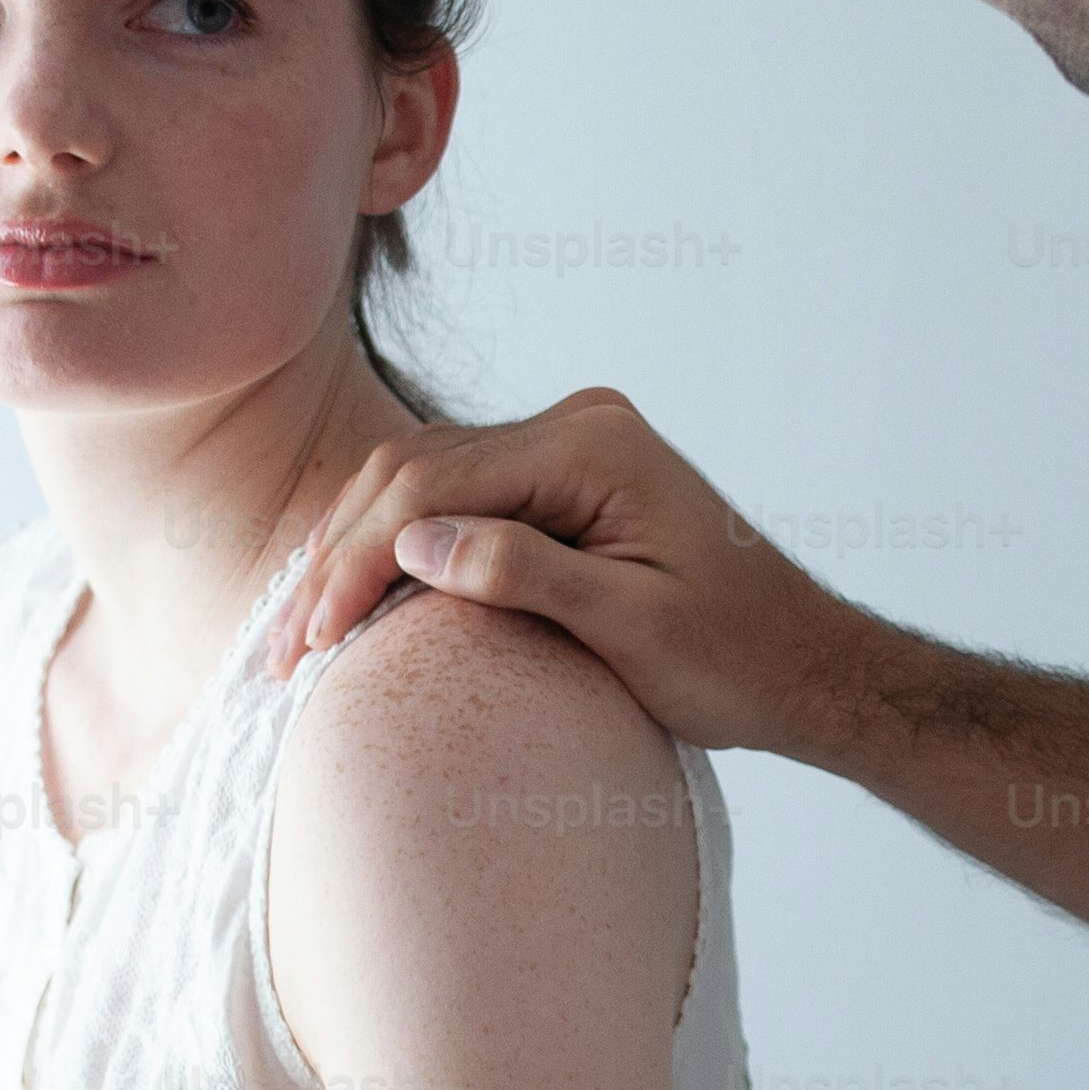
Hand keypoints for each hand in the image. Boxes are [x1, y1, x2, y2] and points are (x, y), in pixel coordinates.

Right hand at [255, 388, 891, 761]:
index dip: (358, 561)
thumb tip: (415, 544)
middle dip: (338, 557)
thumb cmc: (737, 660)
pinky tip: (354, 598)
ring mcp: (570, 445)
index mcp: (594, 447)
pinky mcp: (565, 479)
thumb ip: (525, 575)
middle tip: (281, 649)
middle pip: (414, 469)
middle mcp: (577, 425)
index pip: (434, 483)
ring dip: (356, 551)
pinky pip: (458, 495)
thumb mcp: (632, 629)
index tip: (308, 641)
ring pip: (424, 478)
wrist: (808, 665)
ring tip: (299, 633)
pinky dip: (398, 545)